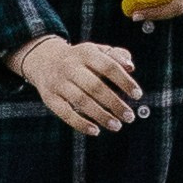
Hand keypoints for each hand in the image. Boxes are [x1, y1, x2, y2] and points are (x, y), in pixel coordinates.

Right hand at [12, 35, 144, 133]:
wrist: (44, 60)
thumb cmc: (81, 59)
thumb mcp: (97, 51)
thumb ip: (116, 56)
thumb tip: (130, 67)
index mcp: (86, 53)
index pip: (109, 67)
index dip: (124, 81)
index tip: (138, 95)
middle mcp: (70, 67)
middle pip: (95, 86)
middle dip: (115, 103)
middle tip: (130, 117)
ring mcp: (58, 83)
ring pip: (81, 101)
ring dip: (101, 116)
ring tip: (117, 126)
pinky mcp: (49, 98)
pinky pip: (65, 113)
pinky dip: (80, 124)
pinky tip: (95, 130)